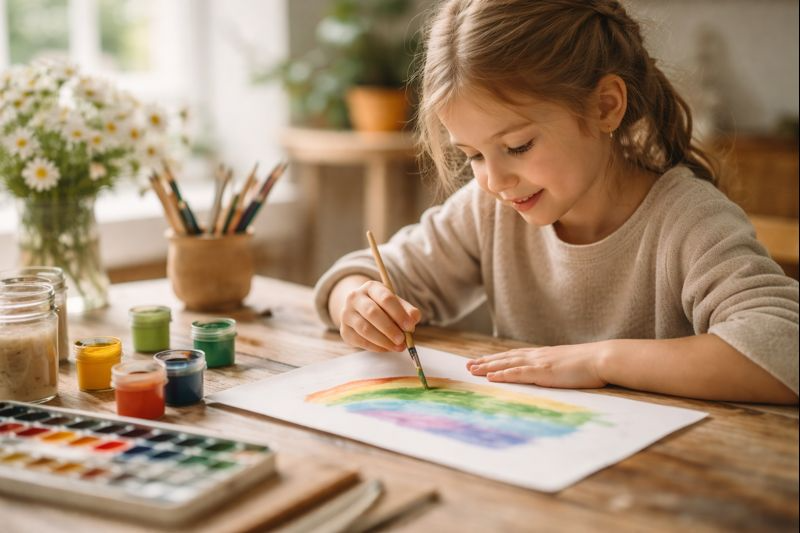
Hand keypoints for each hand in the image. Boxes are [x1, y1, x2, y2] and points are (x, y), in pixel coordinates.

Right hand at [337, 279, 420, 351]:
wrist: (359, 311)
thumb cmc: (383, 307)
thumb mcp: (396, 304)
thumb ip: (407, 310)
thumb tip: (414, 319)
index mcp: (371, 287)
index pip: (385, 298)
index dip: (399, 313)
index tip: (410, 326)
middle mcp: (355, 298)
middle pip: (372, 313)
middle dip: (389, 328)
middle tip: (402, 340)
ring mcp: (347, 314)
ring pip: (365, 329)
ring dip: (384, 340)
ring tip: (398, 346)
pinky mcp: (344, 331)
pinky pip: (361, 341)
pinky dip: (377, 347)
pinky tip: (387, 348)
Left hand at [466, 343, 608, 388]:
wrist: (602, 358)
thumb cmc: (590, 364)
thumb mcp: (568, 365)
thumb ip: (557, 368)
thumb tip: (552, 374)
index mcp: (543, 355)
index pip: (514, 356)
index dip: (497, 359)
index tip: (482, 361)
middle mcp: (537, 356)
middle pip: (505, 358)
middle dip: (486, 362)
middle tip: (468, 366)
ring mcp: (539, 363)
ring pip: (507, 364)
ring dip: (488, 367)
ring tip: (472, 370)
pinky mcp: (543, 372)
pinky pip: (518, 373)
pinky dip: (503, 374)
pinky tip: (491, 377)